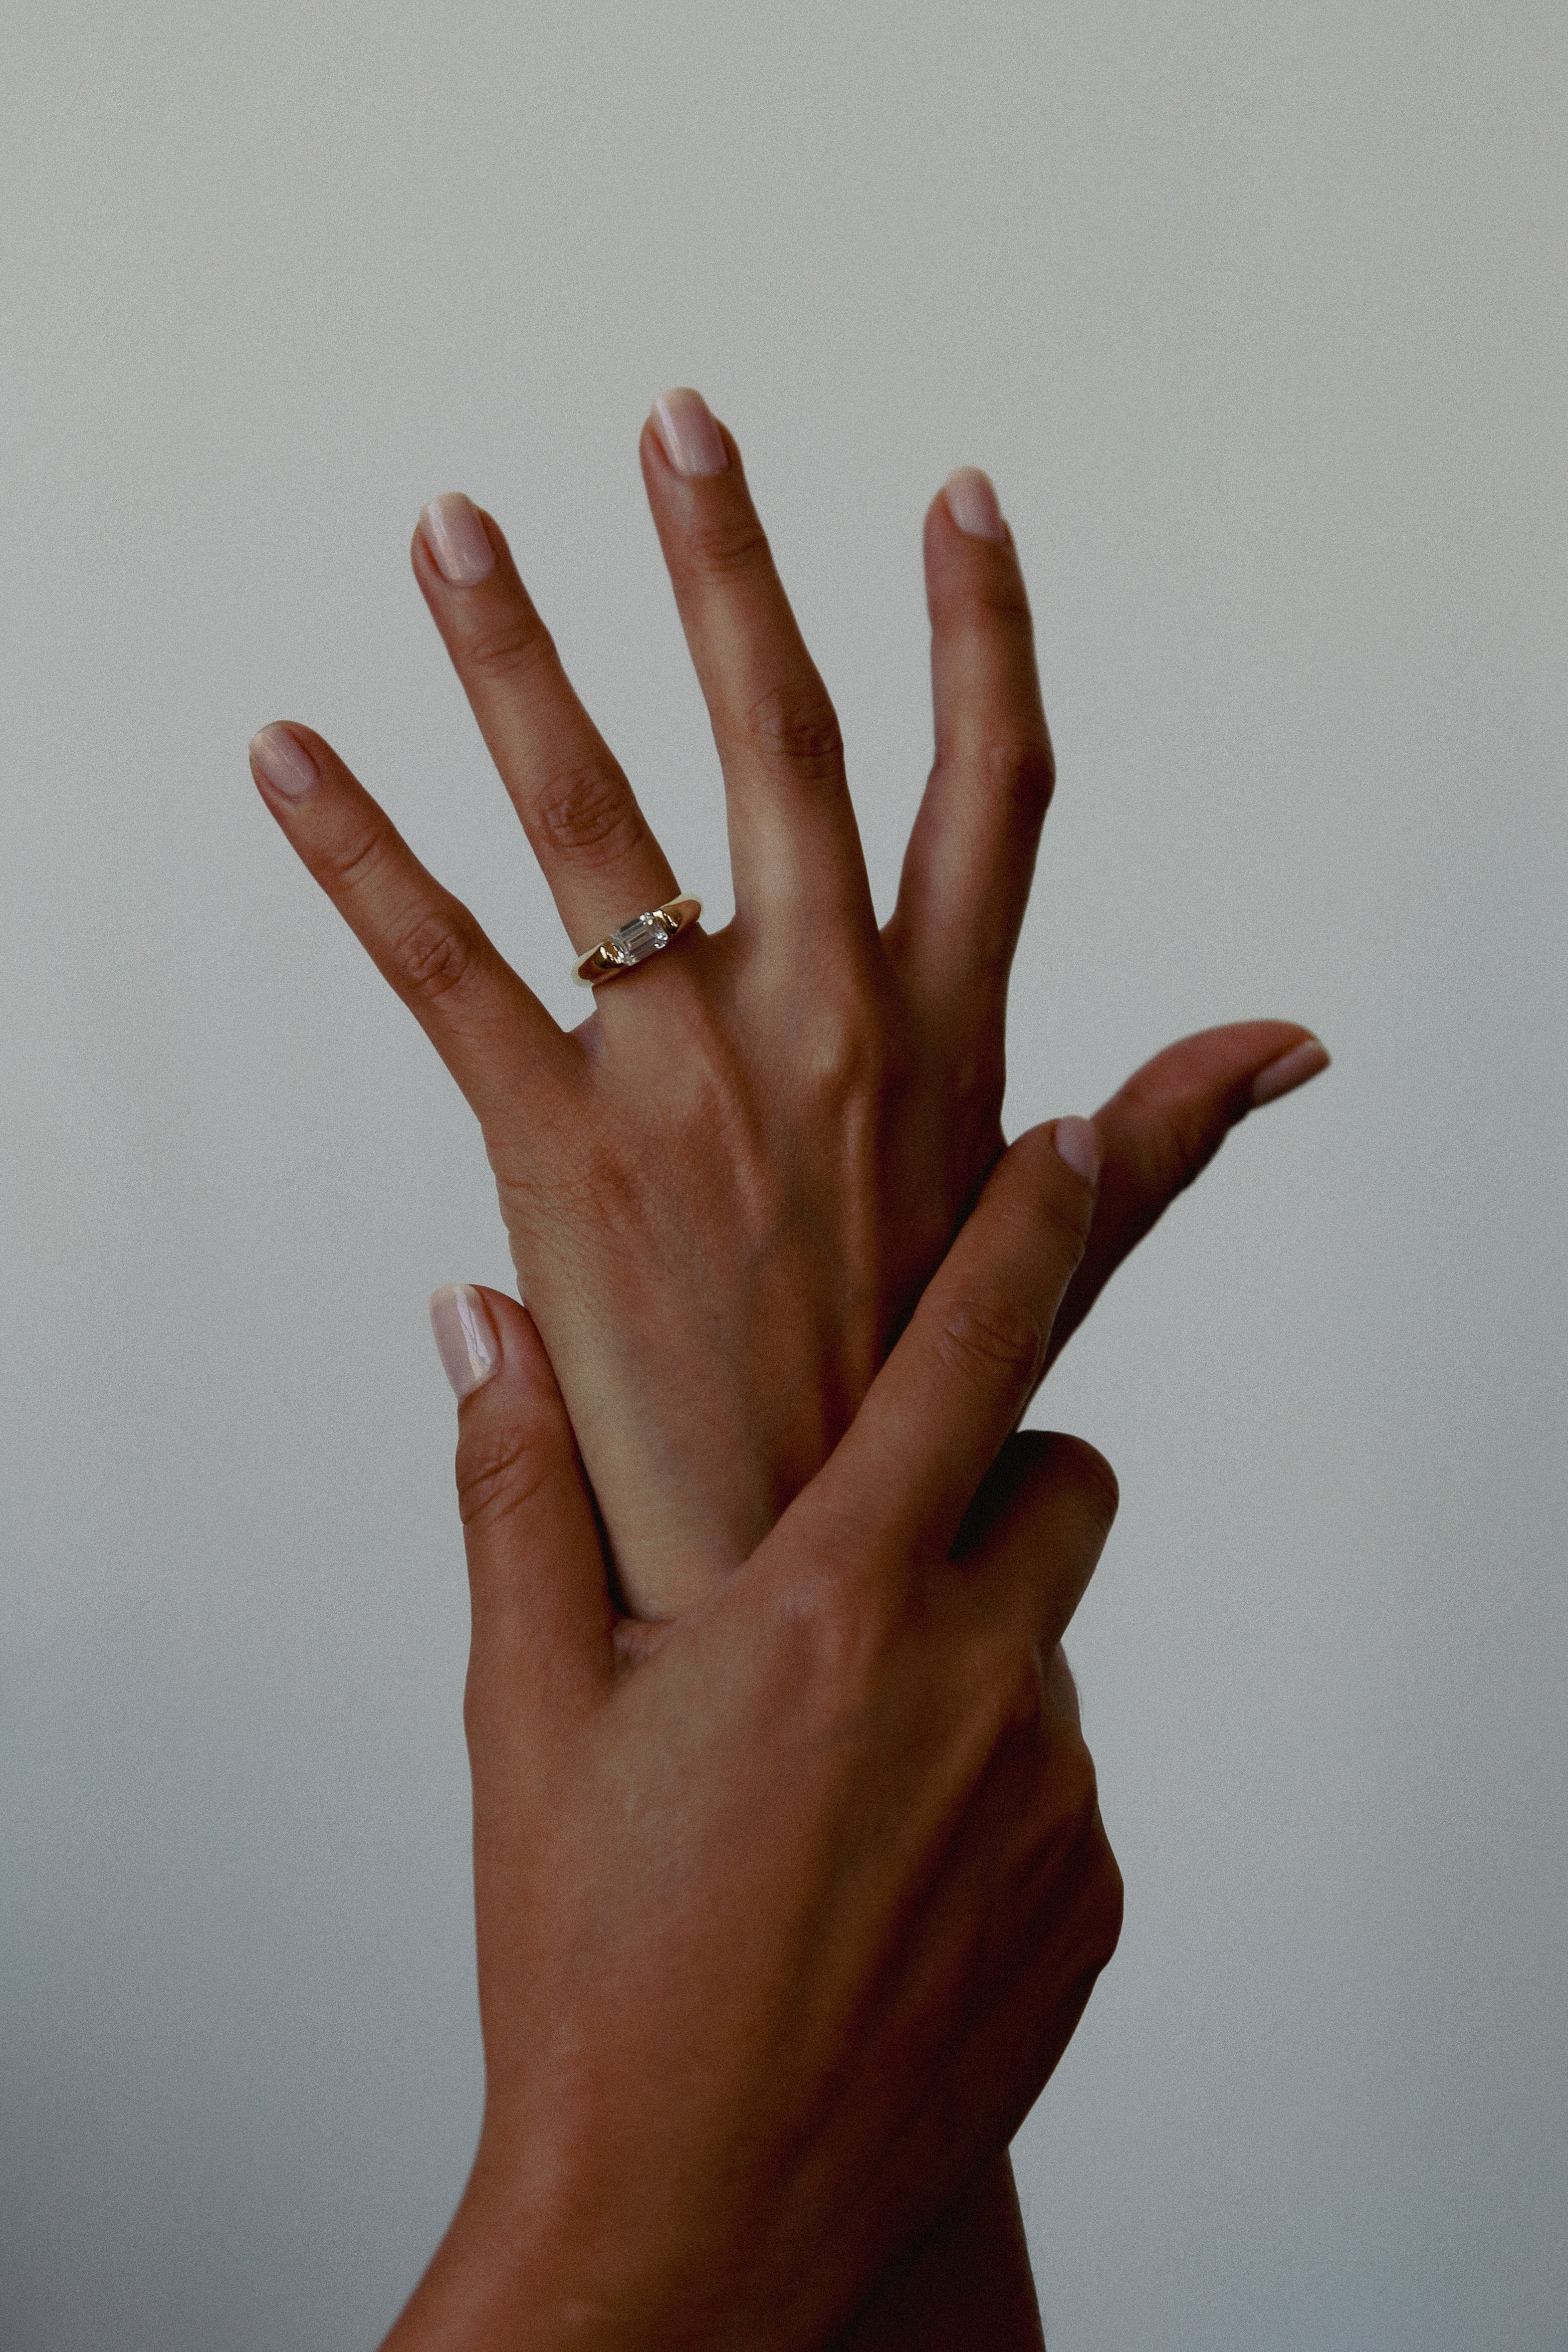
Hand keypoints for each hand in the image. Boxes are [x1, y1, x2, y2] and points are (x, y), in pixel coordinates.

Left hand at [250, 389, 1328, 1620]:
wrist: (803, 1562)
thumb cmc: (919, 1403)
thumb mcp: (1055, 1251)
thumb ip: (1163, 1130)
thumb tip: (1287, 1044)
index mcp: (948, 1038)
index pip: (994, 790)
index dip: (983, 631)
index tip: (954, 499)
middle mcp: (825, 1025)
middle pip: (785, 747)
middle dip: (729, 571)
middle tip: (677, 424)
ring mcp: (687, 1078)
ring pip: (595, 820)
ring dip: (514, 659)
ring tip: (450, 528)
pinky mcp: (559, 1149)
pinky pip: (442, 966)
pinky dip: (356, 854)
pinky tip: (283, 754)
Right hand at [387, 1127, 1122, 2351]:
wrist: (688, 2219)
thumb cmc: (588, 1957)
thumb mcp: (527, 1711)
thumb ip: (518, 1490)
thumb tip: (480, 1317)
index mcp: (831, 1613)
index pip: (972, 1363)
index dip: (1032, 1232)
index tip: (1080, 1144)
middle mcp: (974, 1689)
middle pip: (1063, 1486)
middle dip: (991, 1488)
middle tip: (860, 1577)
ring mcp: (1050, 1804)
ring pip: (1052, 1648)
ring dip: (971, 1662)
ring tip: (831, 1778)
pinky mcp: (1088, 1906)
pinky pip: (1064, 1784)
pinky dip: (992, 1790)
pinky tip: (877, 1877)